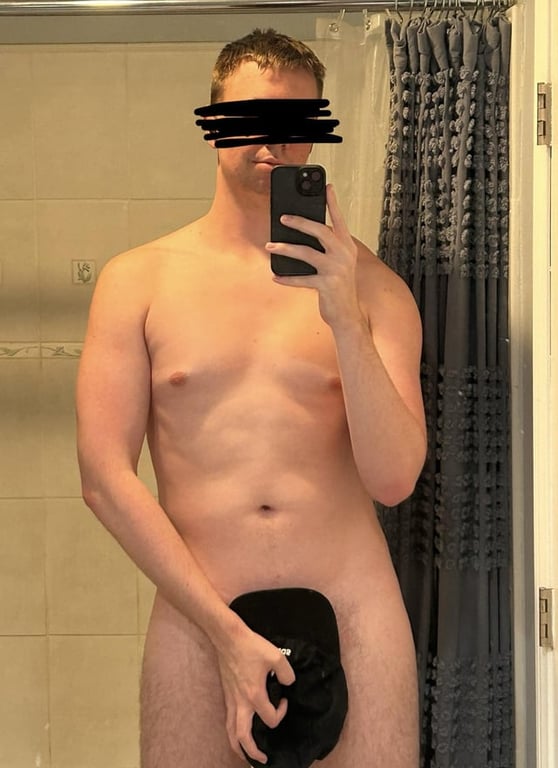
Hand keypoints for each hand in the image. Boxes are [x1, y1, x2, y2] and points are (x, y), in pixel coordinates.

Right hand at [216, 625, 295, 763]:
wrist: (228, 637)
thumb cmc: (251, 646)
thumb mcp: (276, 656)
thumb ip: (287, 673)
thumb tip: (289, 683)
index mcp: (254, 695)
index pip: (270, 719)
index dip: (281, 713)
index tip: (284, 701)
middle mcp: (241, 703)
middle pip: (242, 737)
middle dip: (252, 752)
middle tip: (262, 759)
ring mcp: (231, 700)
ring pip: (231, 732)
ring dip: (238, 746)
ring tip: (247, 754)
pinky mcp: (226, 695)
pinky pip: (228, 720)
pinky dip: (233, 732)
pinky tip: (239, 730)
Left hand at [265, 184, 361, 328]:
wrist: (347, 314)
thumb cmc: (338, 286)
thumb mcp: (336, 264)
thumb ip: (325, 248)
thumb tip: (300, 233)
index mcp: (347, 246)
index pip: (339, 220)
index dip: (332, 203)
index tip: (326, 186)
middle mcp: (344, 255)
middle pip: (321, 231)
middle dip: (300, 222)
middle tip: (282, 217)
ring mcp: (336, 270)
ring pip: (307, 253)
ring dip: (286, 248)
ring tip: (270, 246)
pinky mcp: (327, 285)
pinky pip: (302, 279)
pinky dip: (287, 278)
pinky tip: (275, 276)